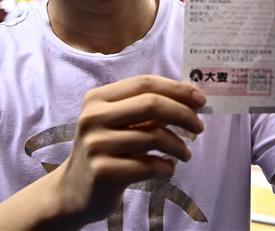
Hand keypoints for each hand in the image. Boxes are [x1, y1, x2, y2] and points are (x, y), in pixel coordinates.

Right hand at [50, 75, 205, 225]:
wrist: (73, 192)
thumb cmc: (105, 150)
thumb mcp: (117, 122)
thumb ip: (145, 108)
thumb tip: (192, 97)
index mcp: (98, 98)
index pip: (145, 83)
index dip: (177, 89)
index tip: (201, 100)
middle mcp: (93, 117)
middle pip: (151, 105)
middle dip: (183, 114)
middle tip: (200, 127)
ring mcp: (95, 145)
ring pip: (154, 136)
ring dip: (179, 146)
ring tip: (186, 153)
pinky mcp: (103, 172)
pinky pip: (149, 165)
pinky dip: (167, 167)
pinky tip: (168, 169)